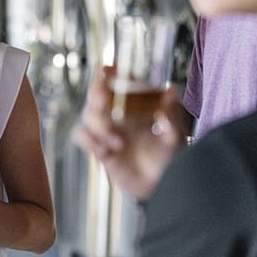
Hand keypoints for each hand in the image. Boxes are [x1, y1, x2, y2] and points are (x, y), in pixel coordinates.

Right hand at [72, 66, 183, 199]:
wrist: (161, 188)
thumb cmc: (171, 160)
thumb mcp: (175, 137)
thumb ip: (171, 115)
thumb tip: (171, 90)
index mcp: (137, 108)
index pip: (121, 84)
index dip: (111, 74)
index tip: (105, 68)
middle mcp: (119, 115)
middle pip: (97, 96)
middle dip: (96, 95)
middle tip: (102, 100)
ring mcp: (107, 131)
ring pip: (88, 115)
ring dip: (99, 126)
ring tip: (118, 143)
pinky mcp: (98, 147)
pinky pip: (81, 135)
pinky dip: (88, 140)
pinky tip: (104, 151)